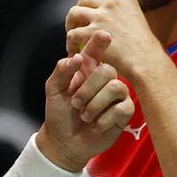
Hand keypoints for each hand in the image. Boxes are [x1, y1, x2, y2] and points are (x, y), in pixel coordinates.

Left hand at [39, 32, 134, 171]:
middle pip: (108, 70)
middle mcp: (104, 80)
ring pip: (117, 88)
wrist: (63, 141)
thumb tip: (75, 57)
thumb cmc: (59, 113)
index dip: (100, 42)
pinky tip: (96, 125)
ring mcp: (116, 96)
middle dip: (89, 88)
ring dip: (96, 104)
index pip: (96, 51)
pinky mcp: (123, 113)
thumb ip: (61, 71)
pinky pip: (123, 108)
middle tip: (75, 103)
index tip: (104, 35)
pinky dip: (105, 119)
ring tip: (84, 116)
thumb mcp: (53, 90)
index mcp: (87, 70)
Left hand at [65, 0, 161, 80]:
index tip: (91, 12)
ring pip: (74, 13)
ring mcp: (101, 16)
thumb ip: (121, 13)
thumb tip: (105, 14)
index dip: (93, 0)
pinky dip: (70, 43)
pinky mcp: (91, 33)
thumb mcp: (136, 20)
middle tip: (78, 25)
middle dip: (79, 11)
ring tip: (73, 38)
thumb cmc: (144, 49)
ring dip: (70, 24)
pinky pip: (72, 34)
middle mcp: (112, 3)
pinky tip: (74, 52)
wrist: (145, 61)